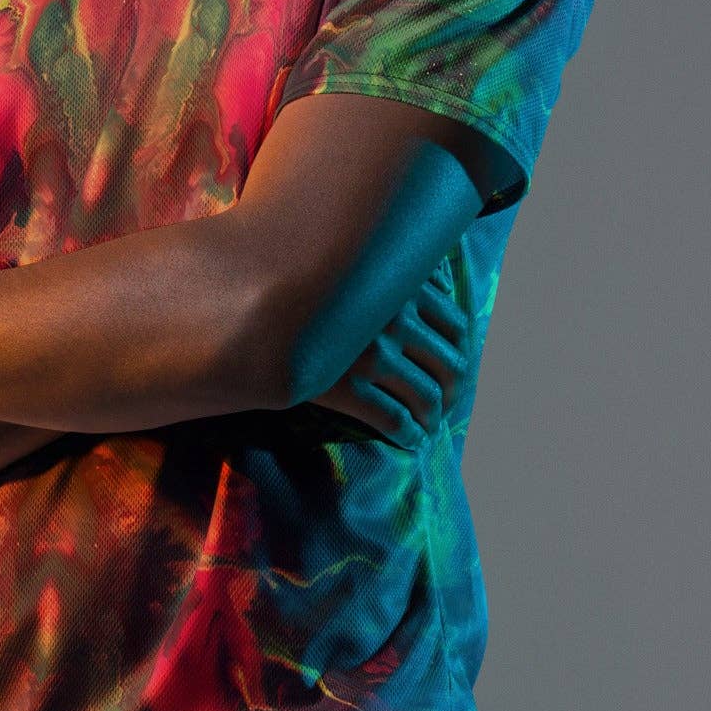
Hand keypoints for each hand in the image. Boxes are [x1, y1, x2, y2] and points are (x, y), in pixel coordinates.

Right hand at [308, 272, 468, 450]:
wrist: (251, 317)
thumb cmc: (305, 293)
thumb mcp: (354, 271)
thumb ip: (389, 275)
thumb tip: (437, 285)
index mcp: (399, 287)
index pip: (455, 325)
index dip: (460, 352)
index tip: (455, 369)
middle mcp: (392, 319)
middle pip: (448, 364)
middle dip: (451, 392)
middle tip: (445, 405)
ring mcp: (371, 355)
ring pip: (424, 395)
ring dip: (432, 417)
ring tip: (428, 427)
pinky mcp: (348, 387)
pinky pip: (393, 418)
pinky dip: (408, 433)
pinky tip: (409, 440)